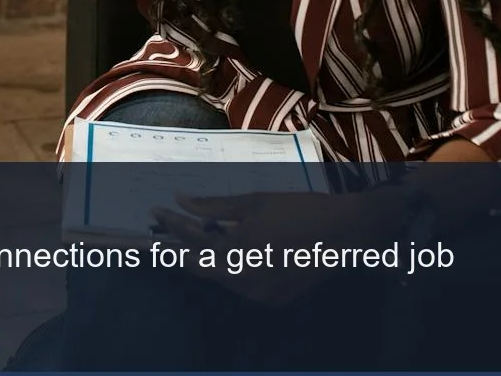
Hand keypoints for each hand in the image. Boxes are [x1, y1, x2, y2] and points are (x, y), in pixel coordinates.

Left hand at [150, 190, 399, 305]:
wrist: (343, 232)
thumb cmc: (298, 209)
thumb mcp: (253, 202)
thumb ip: (213, 206)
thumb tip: (180, 200)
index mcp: (236, 253)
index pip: (193, 242)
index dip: (173, 226)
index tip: (156, 212)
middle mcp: (245, 281)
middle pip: (203, 265)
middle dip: (184, 245)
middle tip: (170, 228)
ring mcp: (260, 295)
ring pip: (223, 276)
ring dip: (210, 256)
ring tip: (205, 233)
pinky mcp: (275, 301)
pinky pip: (244, 284)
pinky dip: (235, 267)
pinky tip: (235, 249)